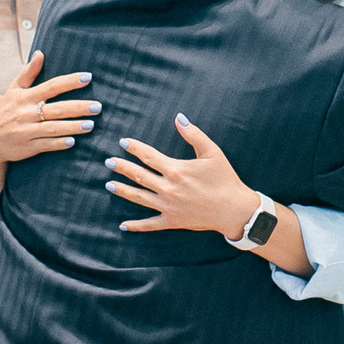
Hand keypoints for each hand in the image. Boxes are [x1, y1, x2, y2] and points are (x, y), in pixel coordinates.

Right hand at [0, 53, 97, 167]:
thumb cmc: (5, 112)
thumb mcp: (13, 90)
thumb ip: (28, 73)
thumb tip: (40, 53)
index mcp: (25, 98)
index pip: (51, 87)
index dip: (70, 82)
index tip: (87, 77)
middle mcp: (26, 113)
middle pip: (56, 109)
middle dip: (78, 107)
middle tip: (97, 106)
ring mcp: (27, 131)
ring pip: (53, 128)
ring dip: (73, 127)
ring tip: (91, 124)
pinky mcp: (27, 147)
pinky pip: (46, 145)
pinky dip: (59, 143)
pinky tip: (73, 141)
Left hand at [107, 116, 255, 236]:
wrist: (234, 209)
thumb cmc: (225, 179)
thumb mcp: (212, 152)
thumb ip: (194, 134)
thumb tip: (178, 117)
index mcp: (176, 170)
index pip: (148, 156)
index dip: (134, 148)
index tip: (123, 142)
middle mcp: (168, 188)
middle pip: (139, 175)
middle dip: (122, 168)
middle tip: (108, 161)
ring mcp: (168, 206)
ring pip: (139, 198)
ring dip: (123, 191)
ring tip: (109, 185)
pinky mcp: (172, 221)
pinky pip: (150, 224)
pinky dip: (136, 225)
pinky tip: (123, 225)